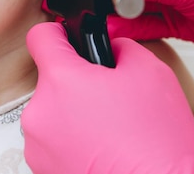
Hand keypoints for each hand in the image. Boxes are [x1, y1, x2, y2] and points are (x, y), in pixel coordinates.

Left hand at [22, 22, 193, 173]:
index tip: (67, 38)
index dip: (58, 33)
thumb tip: (109, 48)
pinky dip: (73, 141)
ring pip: (53, 112)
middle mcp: (40, 112)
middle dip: (77, 82)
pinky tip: (101, 147)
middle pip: (51, 79)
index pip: (41, 36)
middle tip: (108, 97)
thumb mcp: (150, 72)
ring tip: (109, 128)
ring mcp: (37, 145)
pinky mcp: (42, 168)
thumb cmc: (156, 144)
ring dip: (74, 114)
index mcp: (61, 80)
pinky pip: (54, 141)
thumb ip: (121, 47)